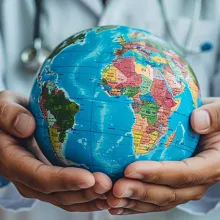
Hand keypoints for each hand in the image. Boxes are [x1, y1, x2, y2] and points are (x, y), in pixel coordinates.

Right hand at [0, 91, 111, 211]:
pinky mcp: (51, 179)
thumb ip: (9, 115)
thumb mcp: (3, 106)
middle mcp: (27, 178)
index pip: (39, 177)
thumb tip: (26, 126)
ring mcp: (40, 181)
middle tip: (109, 185)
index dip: (64, 180)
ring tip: (113, 193)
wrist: (9, 123)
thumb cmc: (7, 113)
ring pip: (65, 199)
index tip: (89, 178)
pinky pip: (70, 193)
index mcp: (14, 161)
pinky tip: (106, 193)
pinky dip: (88, 196)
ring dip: (90, 199)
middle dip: (84, 193)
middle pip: (57, 194)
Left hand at [105, 98, 219, 214]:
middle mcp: (199, 181)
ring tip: (111, 200)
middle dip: (140, 192)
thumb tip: (197, 122)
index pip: (184, 172)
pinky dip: (136, 203)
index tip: (130, 169)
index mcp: (212, 164)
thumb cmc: (218, 120)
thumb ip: (216, 116)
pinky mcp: (174, 185)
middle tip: (115, 190)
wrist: (214, 129)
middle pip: (169, 193)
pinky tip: (118, 204)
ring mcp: (185, 186)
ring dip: (134, 202)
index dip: (157, 174)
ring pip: (159, 200)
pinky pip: (155, 198)